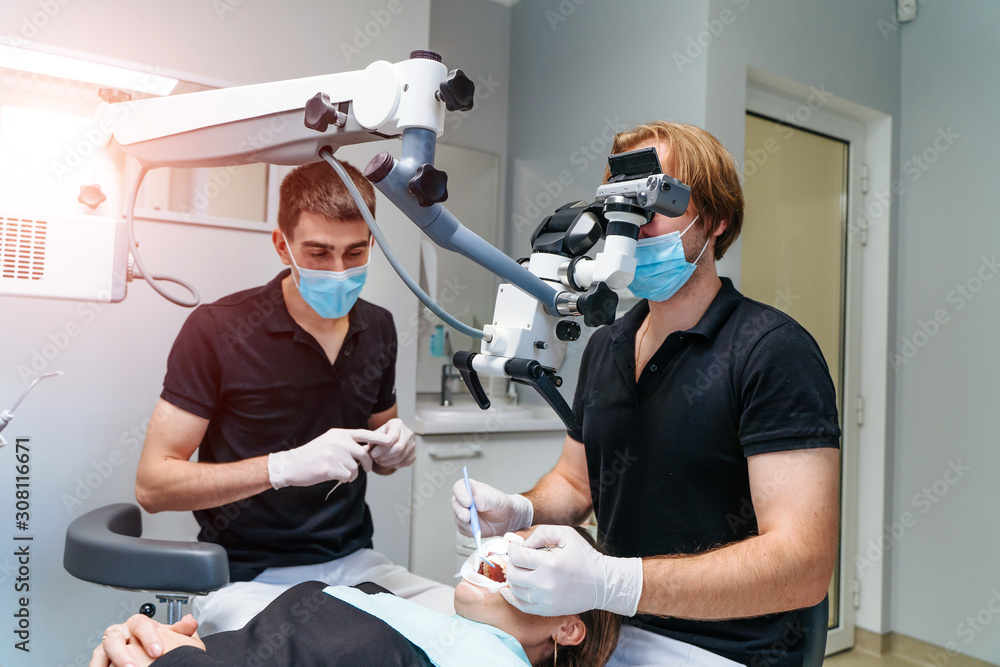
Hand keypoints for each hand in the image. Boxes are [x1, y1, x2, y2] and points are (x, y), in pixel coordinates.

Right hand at [90, 614, 203, 666]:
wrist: (149, 656)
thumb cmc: (157, 646)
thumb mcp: (172, 638)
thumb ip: (181, 630)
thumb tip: (191, 621)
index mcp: (139, 625)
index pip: (141, 624)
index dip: (149, 637)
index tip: (158, 652)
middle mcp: (121, 632)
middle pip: (115, 637)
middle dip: (123, 654)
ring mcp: (108, 646)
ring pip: (103, 649)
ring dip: (108, 661)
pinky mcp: (100, 659)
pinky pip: (97, 662)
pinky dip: (99, 666)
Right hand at [267, 428, 390, 488]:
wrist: (291, 465)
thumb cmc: (312, 456)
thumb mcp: (329, 442)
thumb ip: (346, 444)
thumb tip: (365, 451)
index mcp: (338, 433)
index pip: (363, 434)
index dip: (378, 438)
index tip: (390, 441)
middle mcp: (338, 441)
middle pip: (363, 454)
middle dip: (367, 463)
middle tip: (367, 469)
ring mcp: (333, 454)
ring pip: (355, 468)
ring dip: (352, 474)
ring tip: (340, 473)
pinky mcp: (330, 467)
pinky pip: (347, 476)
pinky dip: (344, 479)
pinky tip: (335, 476)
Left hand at [370, 418, 415, 468]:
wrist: (392, 438)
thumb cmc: (382, 435)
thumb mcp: (376, 434)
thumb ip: (371, 440)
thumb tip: (366, 450)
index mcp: (397, 424)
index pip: (393, 437)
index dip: (382, 448)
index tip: (373, 454)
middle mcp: (408, 433)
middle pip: (398, 448)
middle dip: (384, 456)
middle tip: (375, 459)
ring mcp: (412, 445)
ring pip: (400, 458)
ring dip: (386, 462)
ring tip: (378, 460)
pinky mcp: (413, 455)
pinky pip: (402, 463)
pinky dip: (392, 465)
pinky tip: (385, 461)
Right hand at [452, 478, 532, 536]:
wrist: (505, 518)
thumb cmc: (499, 504)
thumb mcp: (496, 499)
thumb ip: (487, 499)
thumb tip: (477, 501)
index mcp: (469, 488)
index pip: (459, 488)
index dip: (461, 494)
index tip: (468, 502)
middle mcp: (463, 500)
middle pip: (455, 504)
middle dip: (461, 511)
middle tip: (468, 516)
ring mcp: (462, 512)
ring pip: (457, 518)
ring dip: (465, 523)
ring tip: (475, 526)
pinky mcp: (464, 525)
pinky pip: (462, 529)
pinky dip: (468, 531)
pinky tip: (476, 530)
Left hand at [501, 524, 642, 616]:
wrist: (602, 584)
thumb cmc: (584, 556)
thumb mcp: (566, 534)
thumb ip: (542, 533)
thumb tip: (523, 544)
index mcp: (550, 562)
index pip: (517, 556)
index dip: (512, 549)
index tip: (515, 547)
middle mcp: (545, 583)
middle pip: (513, 574)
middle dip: (511, 563)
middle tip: (517, 559)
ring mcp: (546, 599)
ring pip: (515, 590)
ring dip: (512, 579)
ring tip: (519, 571)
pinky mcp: (547, 610)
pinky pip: (521, 606)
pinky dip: (511, 598)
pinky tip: (508, 590)